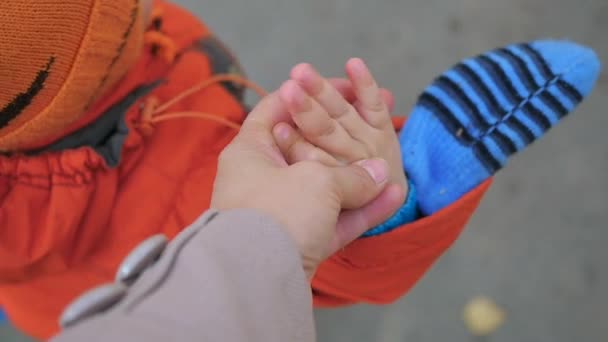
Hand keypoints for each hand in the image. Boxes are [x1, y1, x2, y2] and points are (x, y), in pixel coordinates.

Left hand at [211, 92, 403, 278]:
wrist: (255, 280)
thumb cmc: (275, 213)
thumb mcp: (316, 181)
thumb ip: (352, 175)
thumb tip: (380, 173)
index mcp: (250, 151)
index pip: (278, 108)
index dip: (312, 95)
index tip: (346, 90)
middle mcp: (263, 179)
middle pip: (309, 150)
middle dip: (344, 140)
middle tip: (376, 126)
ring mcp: (282, 213)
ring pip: (326, 190)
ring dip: (359, 180)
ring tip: (393, 166)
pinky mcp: (299, 243)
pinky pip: (334, 221)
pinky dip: (361, 211)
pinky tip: (394, 199)